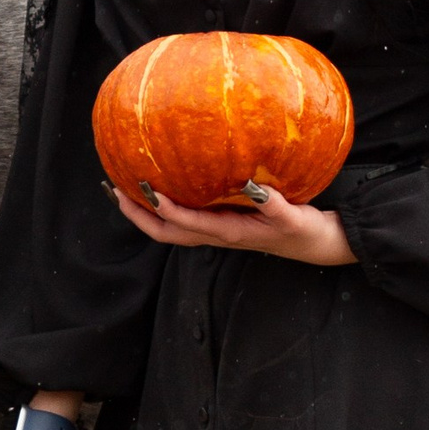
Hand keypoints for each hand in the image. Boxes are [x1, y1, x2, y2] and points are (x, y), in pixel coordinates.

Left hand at [112, 180, 354, 267]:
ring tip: (122, 189)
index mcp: (230, 234)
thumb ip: (274, 203)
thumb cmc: (303, 230)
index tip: (147, 190)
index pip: (188, 225)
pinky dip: (162, 207)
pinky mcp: (219, 226)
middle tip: (114, 189)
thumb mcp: (294, 217)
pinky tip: (156, 187)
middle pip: (165, 233)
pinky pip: (182, 219)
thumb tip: (251, 185)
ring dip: (143, 212)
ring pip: (169, 229)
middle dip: (137, 214)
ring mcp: (215, 233)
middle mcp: (216, 235)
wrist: (313, 245)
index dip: (166, 209)